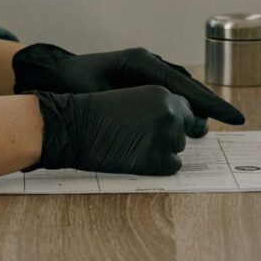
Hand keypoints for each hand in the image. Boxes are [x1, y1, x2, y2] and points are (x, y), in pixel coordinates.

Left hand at [12, 42, 246, 124]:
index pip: (183, 83)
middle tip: (232, 121)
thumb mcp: (100, 96)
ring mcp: (144, 69)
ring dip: (193, 106)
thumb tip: (162, 117)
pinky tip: (185, 121)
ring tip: (206, 128)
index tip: (230, 117)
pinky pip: (167, 92)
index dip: (209, 101)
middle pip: (186, 84)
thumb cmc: (73, 86)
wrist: (52, 75)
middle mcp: (147, 62)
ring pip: (179, 87)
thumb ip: (131, 104)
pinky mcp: (139, 79)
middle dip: (208, 104)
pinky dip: (178, 105)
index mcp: (141, 62)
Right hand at [30, 85, 212, 175]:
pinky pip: (172, 167)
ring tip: (132, 145)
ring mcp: (165, 136)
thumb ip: (157, 106)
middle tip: (140, 138)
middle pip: (183, 130)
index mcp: (162, 94)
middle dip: (167, 135)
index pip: (185, 110)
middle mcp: (169, 112)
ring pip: (177, 148)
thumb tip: (188, 124)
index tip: (161, 127)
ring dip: (160, 150)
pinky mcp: (159, 159)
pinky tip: (135, 158)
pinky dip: (157, 167)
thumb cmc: (94, 114)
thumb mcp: (130, 98)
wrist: (72, 128)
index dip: (173, 121)